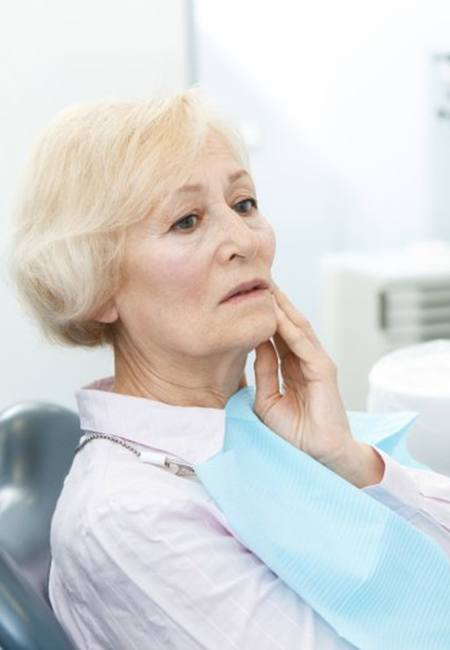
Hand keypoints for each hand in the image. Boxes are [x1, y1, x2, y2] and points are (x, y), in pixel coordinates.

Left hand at [253, 283, 384, 487]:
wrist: (317, 454)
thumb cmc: (294, 433)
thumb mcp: (267, 399)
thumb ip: (264, 372)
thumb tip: (256, 345)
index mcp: (292, 367)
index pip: (277, 334)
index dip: (264, 315)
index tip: (246, 296)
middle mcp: (305, 360)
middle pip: (288, 324)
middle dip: (274, 302)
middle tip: (257, 279)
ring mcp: (317, 363)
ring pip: (297, 328)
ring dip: (282, 307)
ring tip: (267, 285)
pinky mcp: (324, 370)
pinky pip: (303, 344)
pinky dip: (290, 327)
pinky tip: (277, 312)